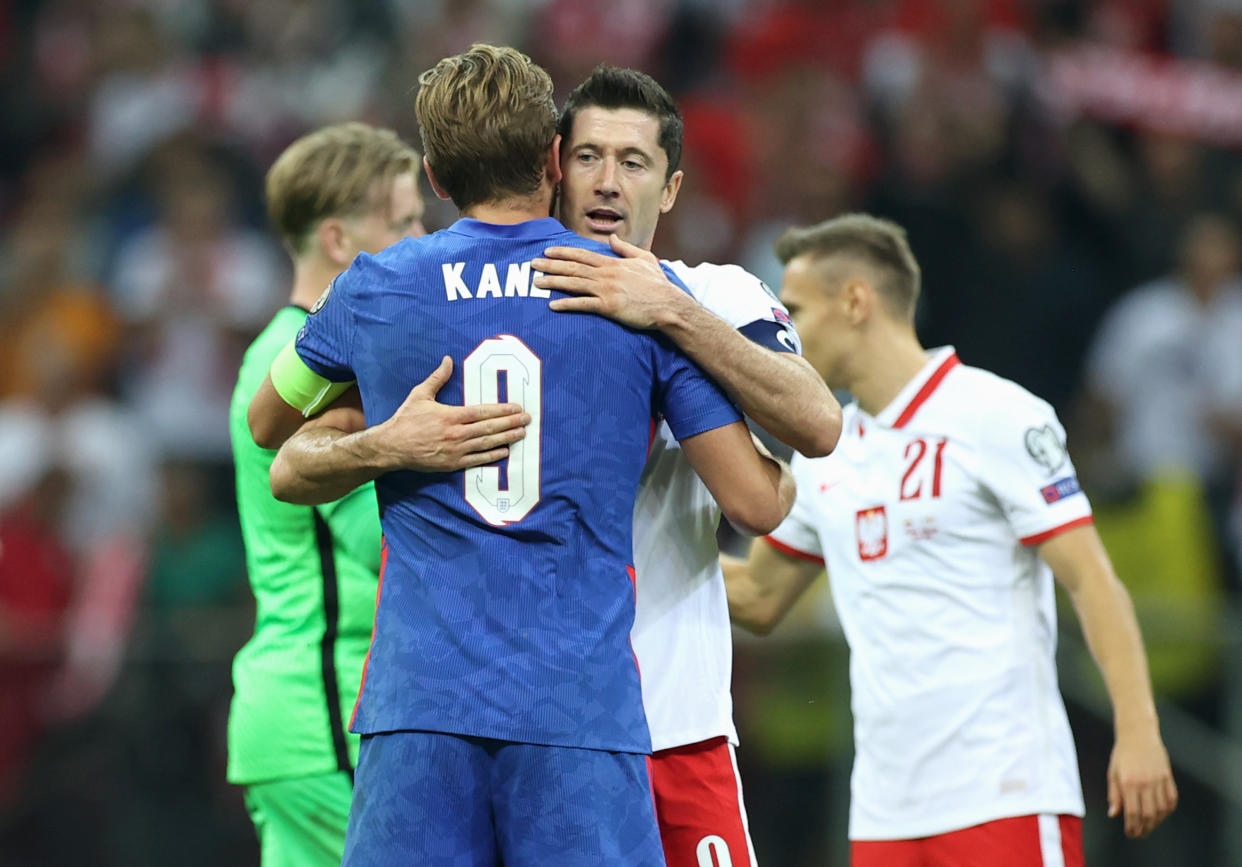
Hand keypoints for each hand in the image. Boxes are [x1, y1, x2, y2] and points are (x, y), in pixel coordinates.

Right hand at [371, 356, 529, 471]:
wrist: (392, 446)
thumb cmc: (406, 419)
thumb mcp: (420, 394)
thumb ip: (437, 378)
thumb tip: (448, 360)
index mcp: (450, 415)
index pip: (483, 412)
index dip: (502, 410)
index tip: (517, 408)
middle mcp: (456, 433)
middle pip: (489, 428)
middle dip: (511, 423)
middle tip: (527, 419)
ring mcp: (455, 450)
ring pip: (487, 444)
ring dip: (506, 438)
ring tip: (521, 434)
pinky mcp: (452, 464)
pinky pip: (477, 460)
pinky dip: (492, 456)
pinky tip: (504, 451)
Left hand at [532, 233, 692, 329]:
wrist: (668, 305)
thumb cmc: (658, 285)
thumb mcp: (645, 259)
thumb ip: (626, 249)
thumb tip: (612, 238)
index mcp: (613, 263)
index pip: (583, 255)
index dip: (563, 252)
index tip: (547, 250)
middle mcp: (606, 274)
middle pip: (573, 267)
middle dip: (551, 265)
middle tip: (532, 264)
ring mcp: (606, 290)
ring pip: (574, 284)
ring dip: (553, 282)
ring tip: (536, 282)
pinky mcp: (608, 307)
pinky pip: (583, 305)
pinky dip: (566, 304)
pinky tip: (552, 305)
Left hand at [1107, 729, 1177, 837]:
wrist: (1138, 734)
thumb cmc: (1122, 754)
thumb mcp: (1112, 773)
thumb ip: (1114, 795)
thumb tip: (1114, 814)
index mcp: (1129, 783)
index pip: (1132, 813)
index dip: (1132, 827)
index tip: (1130, 833)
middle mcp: (1145, 783)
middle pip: (1149, 815)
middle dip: (1144, 828)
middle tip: (1140, 834)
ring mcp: (1159, 780)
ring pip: (1161, 810)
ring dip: (1156, 822)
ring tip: (1149, 826)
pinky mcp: (1168, 776)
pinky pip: (1171, 799)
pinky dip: (1168, 810)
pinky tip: (1161, 814)